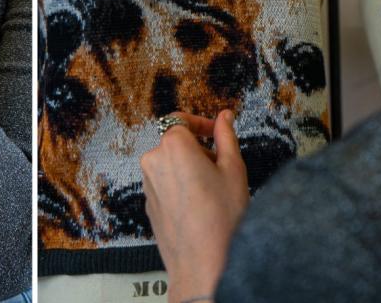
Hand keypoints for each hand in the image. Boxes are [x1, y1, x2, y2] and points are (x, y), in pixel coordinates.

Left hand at [141, 110, 249, 302]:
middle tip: (221, 169)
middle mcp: (153, 160)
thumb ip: (226, 137)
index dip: (201, 123)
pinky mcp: (147, 204)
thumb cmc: (222, 217)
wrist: (202, 264)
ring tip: (212, 192)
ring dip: (188, 169)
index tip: (216, 132)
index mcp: (172, 146)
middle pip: (175, 143)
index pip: (181, 119)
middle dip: (198, 150)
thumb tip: (225, 116)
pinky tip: (199, 207)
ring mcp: (147, 184)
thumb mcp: (233, 170)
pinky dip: (180, 187)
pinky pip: (164, 184)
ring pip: (169, 164)